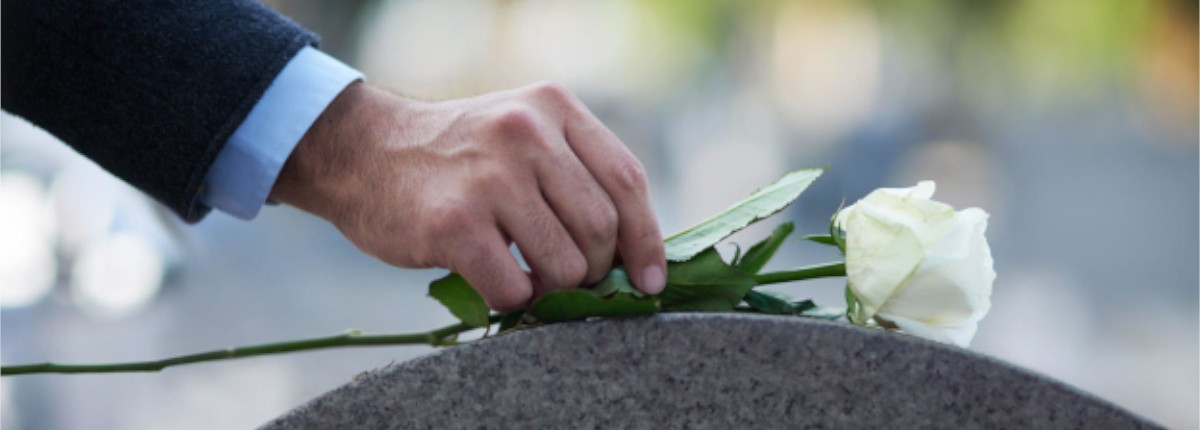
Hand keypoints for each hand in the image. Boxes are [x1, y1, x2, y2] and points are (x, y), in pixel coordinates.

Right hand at [270, 82, 665, 310]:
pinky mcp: (454, 223)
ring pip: (565, 265)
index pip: (627, 180)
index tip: (650, 279)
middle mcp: (526, 132)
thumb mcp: (521, 133)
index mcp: (554, 107)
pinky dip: (513, 302)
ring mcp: (490, 177)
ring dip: (553, 290)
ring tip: (528, 279)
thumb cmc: (455, 159)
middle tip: (568, 278)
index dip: (647, 239)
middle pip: (601, 228)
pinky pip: (514, 289)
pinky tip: (497, 284)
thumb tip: (636, 253)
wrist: (361, 152)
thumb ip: (574, 173)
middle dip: (595, 269)